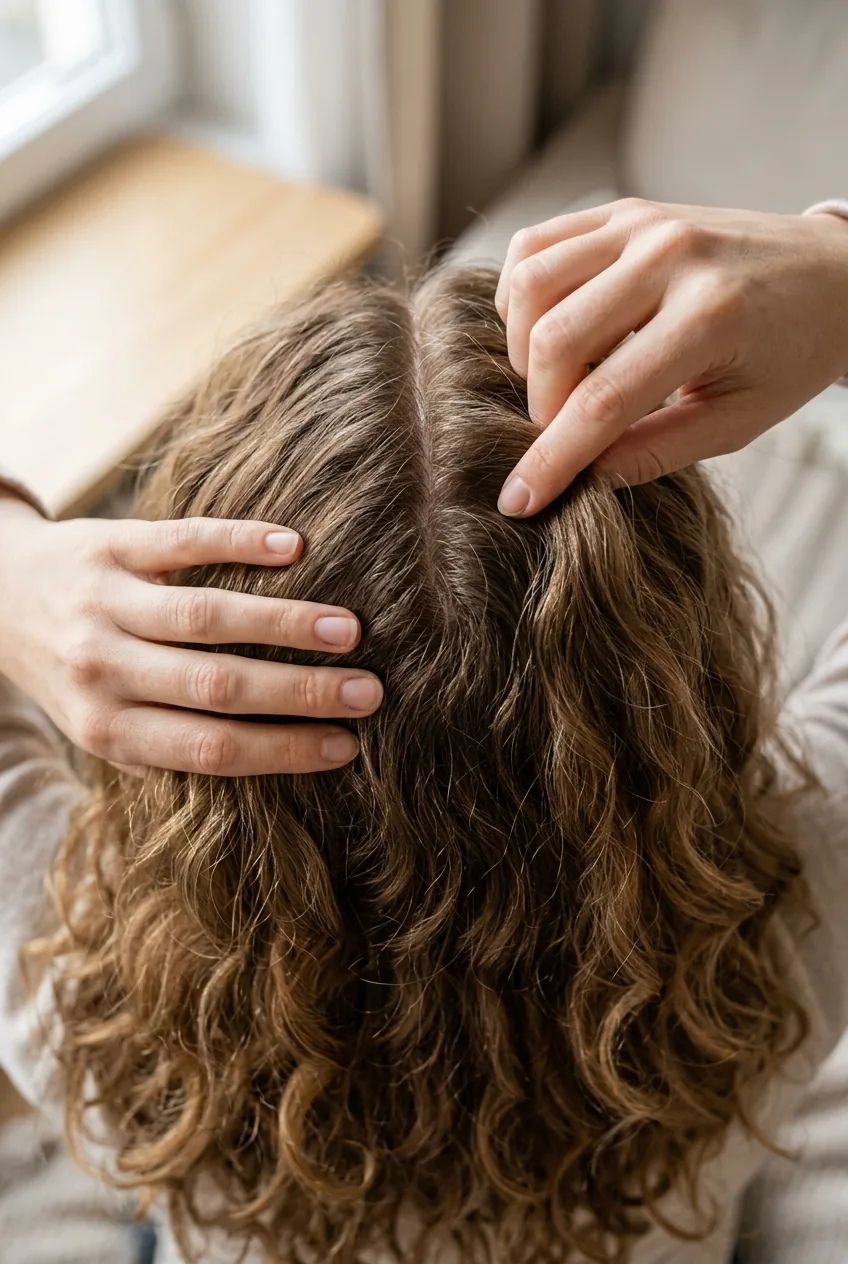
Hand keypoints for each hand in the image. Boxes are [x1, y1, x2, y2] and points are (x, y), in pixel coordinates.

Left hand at [0, 495, 382, 774]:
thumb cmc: (72, 674)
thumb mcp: (104, 725)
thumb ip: (168, 745)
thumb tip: (276, 758)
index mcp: (107, 728)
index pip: (210, 748)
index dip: (283, 748)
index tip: (346, 746)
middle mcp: (103, 669)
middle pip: (216, 685)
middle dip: (301, 692)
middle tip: (368, 692)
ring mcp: (105, 603)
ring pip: (205, 616)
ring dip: (284, 622)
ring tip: (348, 629)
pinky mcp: (111, 545)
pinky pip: (182, 542)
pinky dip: (240, 542)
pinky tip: (293, 546)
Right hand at [495, 199, 847, 514]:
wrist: (832, 275)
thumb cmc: (790, 354)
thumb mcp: (738, 422)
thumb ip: (657, 451)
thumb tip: (583, 475)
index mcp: (711, 316)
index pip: (604, 400)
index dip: (552, 459)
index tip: (520, 500)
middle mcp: (670, 257)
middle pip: (555, 341)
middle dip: (541, 405)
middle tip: (564, 431)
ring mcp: (643, 223)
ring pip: (531, 285)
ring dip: (523, 349)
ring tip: (557, 380)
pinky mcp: (624, 210)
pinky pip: (535, 244)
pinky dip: (521, 295)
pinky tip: (547, 329)